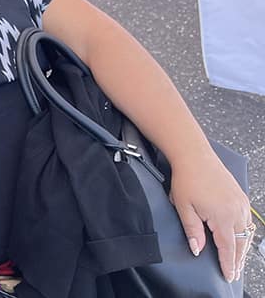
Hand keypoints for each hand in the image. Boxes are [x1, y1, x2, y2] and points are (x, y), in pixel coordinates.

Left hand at [169, 153, 251, 281]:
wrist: (194, 155)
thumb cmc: (187, 179)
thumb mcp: (184, 207)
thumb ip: (192, 231)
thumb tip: (197, 250)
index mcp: (223, 217)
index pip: (228, 248)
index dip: (228, 264)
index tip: (229, 276)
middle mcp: (237, 212)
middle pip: (240, 243)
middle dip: (237, 260)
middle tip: (234, 273)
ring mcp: (241, 204)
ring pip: (246, 233)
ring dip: (242, 247)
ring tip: (237, 260)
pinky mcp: (241, 197)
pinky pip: (247, 220)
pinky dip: (245, 232)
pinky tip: (240, 237)